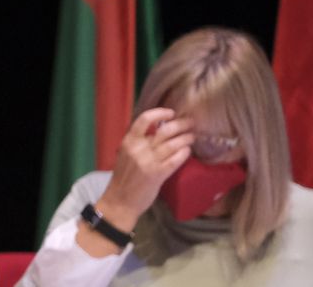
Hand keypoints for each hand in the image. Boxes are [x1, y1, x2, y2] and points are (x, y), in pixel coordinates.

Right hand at [95, 107, 195, 229]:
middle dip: (181, 124)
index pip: (144, 119)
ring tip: (192, 136)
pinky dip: (184, 153)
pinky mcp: (158, 174)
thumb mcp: (126, 154)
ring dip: (185, 138)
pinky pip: (175, 160)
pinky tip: (188, 151)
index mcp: (128, 141)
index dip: (160, 113)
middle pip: (164, 130)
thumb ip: (139, 143)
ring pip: (172, 144)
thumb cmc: (123, 177)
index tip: (171, 112)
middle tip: (190, 123)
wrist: (120, 200)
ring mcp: (148, 161)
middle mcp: (138, 148)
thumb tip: (158, 131)